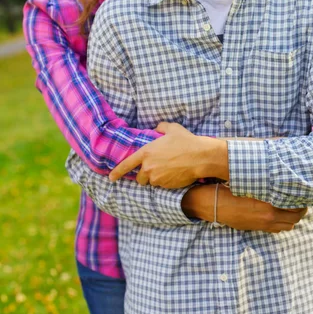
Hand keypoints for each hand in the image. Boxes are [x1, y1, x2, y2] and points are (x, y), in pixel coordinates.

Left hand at [109, 122, 226, 187]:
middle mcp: (148, 167)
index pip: (127, 164)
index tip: (110, 178)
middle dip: (145, 175)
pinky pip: (162, 186)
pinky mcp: (166, 186)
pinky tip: (175, 174)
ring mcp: (157, 178)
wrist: (199, 157)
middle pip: (140, 177)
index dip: (117, 172)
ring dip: (156, 178)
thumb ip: (160, 127)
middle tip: (157, 167)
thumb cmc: (185, 141)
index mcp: (146, 152)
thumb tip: (156, 129)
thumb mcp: (172, 128)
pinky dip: (165, 182)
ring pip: (151, 182)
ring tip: (169, 169)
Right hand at [182, 184, 306, 232]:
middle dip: (300, 209)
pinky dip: (282, 222)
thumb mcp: (249, 181)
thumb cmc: (229, 188)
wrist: (212, 204)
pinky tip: (279, 211)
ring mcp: (262, 225)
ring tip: (292, 205)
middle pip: (295, 219)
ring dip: (292, 217)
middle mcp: (268, 219)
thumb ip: (266, 178)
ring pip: (287, 226)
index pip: (296, 208)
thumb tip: (278, 163)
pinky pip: (277, 229)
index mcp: (268, 207)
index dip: (302, 200)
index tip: (303, 191)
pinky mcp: (256, 228)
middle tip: (301, 198)